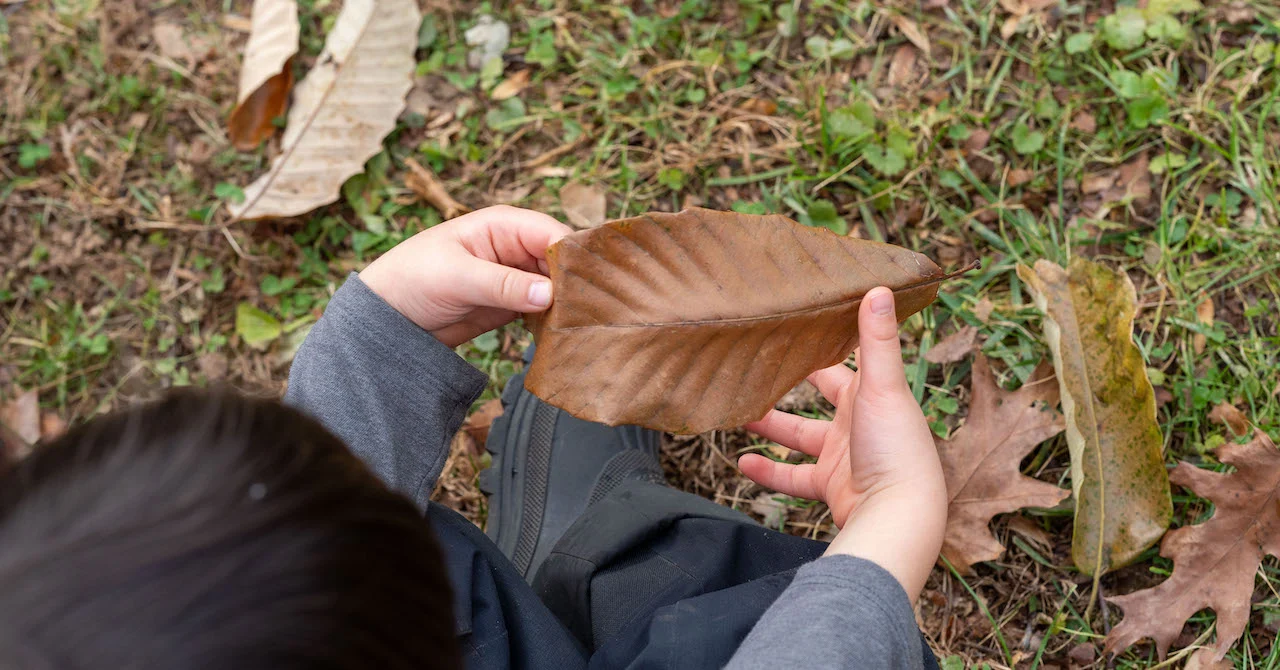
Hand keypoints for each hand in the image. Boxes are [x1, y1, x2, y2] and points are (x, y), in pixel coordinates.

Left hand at [359, 206, 571, 346]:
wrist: (388, 314)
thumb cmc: (412, 277)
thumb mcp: (456, 277)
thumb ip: (502, 284)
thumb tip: (549, 293)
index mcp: (504, 226)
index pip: (553, 234)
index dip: (573, 256)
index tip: (589, 285)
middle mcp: (516, 248)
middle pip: (562, 262)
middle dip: (576, 283)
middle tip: (593, 311)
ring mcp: (516, 277)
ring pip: (558, 287)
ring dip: (569, 304)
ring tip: (585, 326)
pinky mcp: (513, 304)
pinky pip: (545, 309)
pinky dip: (555, 320)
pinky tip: (566, 334)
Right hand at [740, 287, 946, 601]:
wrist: (898, 516)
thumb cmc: (896, 446)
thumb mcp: (882, 386)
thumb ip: (877, 339)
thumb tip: (880, 286)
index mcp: (873, 394)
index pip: (841, 363)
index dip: (819, 346)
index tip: (790, 328)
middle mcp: (859, 422)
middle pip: (817, 398)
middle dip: (788, 385)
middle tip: (754, 368)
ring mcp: (844, 456)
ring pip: (800, 437)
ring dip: (771, 427)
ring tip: (738, 414)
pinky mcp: (831, 486)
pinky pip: (793, 477)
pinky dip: (770, 472)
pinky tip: (743, 464)